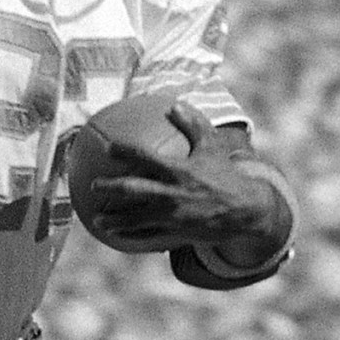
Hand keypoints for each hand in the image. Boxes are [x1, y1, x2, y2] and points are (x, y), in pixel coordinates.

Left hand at [85, 105, 283, 249]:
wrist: (246, 211)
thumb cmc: (226, 175)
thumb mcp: (212, 146)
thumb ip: (192, 125)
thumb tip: (174, 104)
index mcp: (179, 170)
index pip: (144, 157)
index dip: (123, 150)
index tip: (107, 147)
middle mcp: (172, 193)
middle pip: (132, 190)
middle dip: (110, 187)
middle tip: (93, 186)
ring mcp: (173, 216)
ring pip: (136, 219)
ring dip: (115, 220)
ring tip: (98, 220)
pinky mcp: (177, 232)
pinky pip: (150, 235)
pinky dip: (132, 236)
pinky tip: (119, 236)